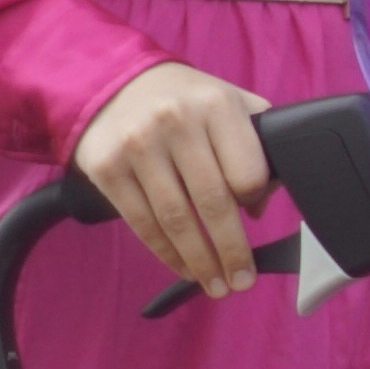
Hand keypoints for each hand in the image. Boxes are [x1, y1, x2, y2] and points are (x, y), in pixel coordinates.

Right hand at [77, 60, 275, 297]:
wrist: (113, 83)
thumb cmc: (183, 102)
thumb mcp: (227, 102)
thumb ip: (256, 142)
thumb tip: (261, 204)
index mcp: (215, 105)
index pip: (247, 171)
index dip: (254, 200)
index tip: (254, 218)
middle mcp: (176, 122)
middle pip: (213, 202)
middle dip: (232, 251)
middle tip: (243, 281)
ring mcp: (138, 146)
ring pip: (177, 220)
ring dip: (200, 262)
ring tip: (217, 285)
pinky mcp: (108, 169)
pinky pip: (143, 223)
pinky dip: (167, 253)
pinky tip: (184, 268)